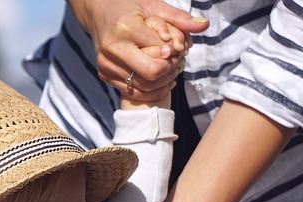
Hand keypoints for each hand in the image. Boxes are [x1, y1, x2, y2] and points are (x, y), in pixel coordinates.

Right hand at [68, 0, 208, 101]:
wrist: (97, 13)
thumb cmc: (129, 7)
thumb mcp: (154, 7)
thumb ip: (179, 18)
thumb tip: (205, 25)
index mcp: (126, 28)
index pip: (161, 53)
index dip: (174, 54)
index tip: (176, 49)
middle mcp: (113, 48)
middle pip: (151, 73)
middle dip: (169, 70)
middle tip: (176, 62)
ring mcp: (106, 64)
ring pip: (143, 86)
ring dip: (162, 82)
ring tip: (169, 70)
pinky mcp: (104, 74)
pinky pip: (132, 92)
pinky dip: (149, 90)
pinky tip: (159, 80)